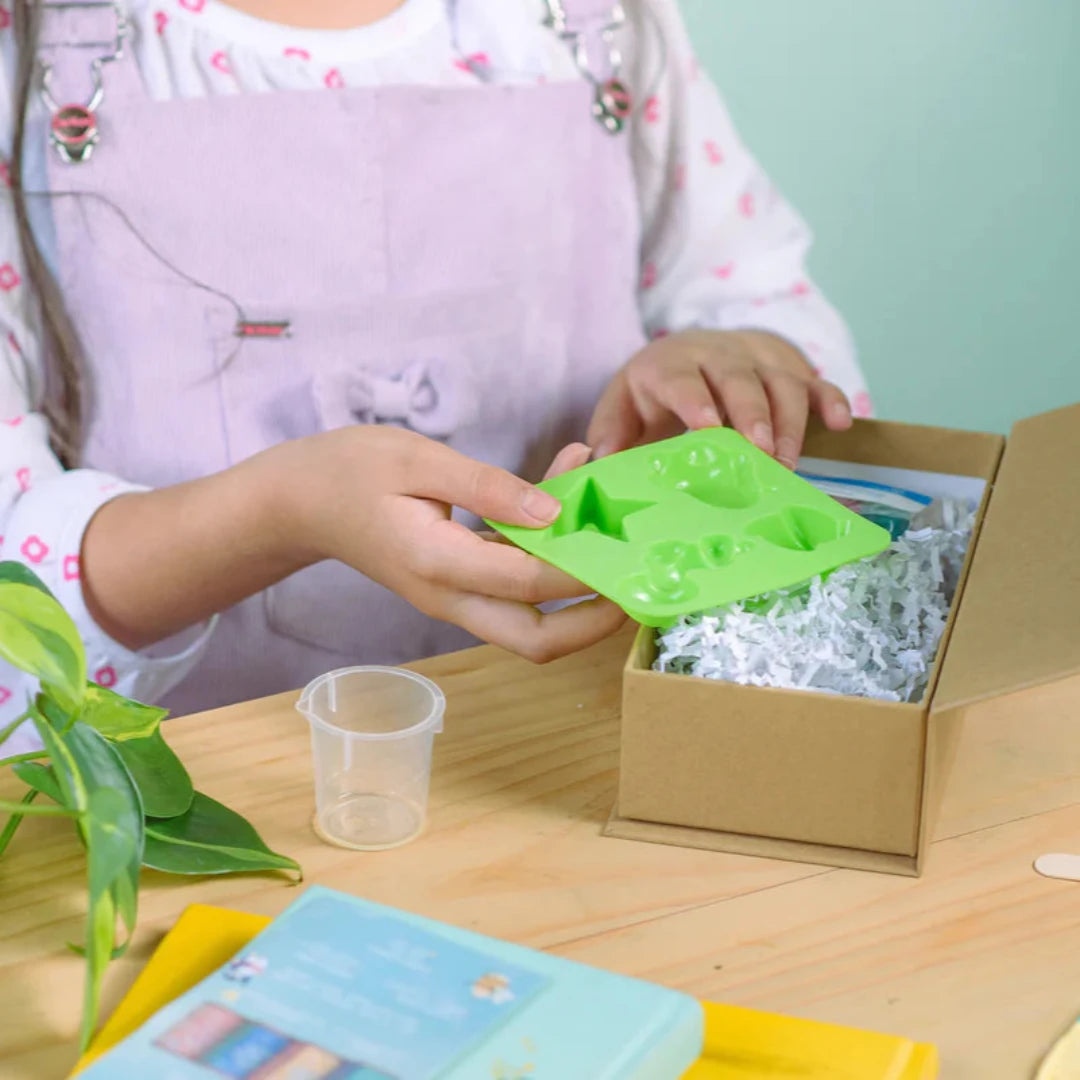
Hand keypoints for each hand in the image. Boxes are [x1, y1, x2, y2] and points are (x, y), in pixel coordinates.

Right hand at [260, 428, 624, 662]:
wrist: (299, 503)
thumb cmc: (349, 471)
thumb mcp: (415, 460)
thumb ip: (486, 486)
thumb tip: (553, 511)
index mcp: (436, 564)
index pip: (529, 580)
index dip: (585, 570)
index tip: (633, 551)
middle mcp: (449, 596)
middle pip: (535, 641)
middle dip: (593, 624)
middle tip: (636, 587)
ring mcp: (453, 598)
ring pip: (528, 625)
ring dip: (577, 597)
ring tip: (618, 543)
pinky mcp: (456, 586)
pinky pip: (511, 589)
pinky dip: (546, 562)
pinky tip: (568, 500)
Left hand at [588, 329, 852, 467]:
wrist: (691, 353)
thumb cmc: (653, 397)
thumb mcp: (622, 409)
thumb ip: (611, 434)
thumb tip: (599, 460)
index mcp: (668, 366)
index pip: (681, 378)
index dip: (694, 399)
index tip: (707, 427)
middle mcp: (715, 356)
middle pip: (738, 379)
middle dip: (751, 414)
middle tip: (761, 453)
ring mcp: (756, 360)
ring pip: (780, 381)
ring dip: (789, 420)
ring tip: (788, 463)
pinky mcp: (789, 369)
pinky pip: (815, 380)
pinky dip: (830, 399)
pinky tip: (841, 424)